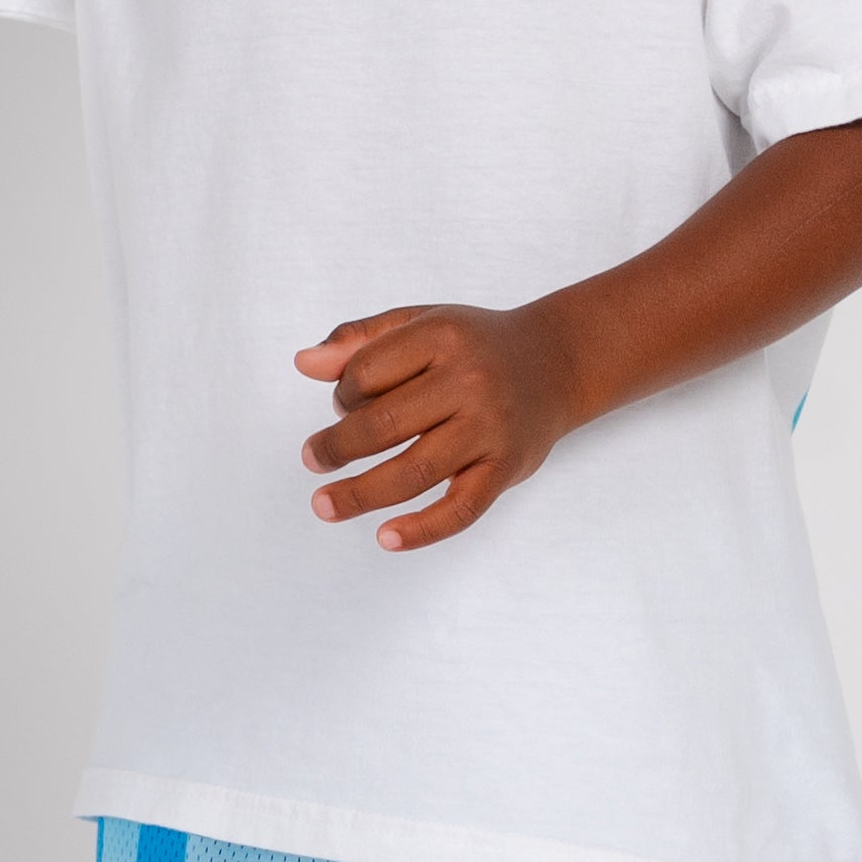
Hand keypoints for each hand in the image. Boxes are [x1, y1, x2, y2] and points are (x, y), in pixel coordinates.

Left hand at [296, 304, 584, 551]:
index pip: (365, 375)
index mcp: (441, 337)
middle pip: (381, 425)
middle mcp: (469, 381)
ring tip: (324, 505)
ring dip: (360, 494)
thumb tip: (304, 364)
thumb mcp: (421, 323)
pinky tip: (386, 538)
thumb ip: (360, 340)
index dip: (342, 395)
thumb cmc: (476, 345)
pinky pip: (461, 509)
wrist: (557, 362)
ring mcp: (490, 428)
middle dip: (336, 448)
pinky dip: (422, 530)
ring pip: (413, 472)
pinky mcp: (507, 468)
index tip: (344, 406)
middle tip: (312, 461)